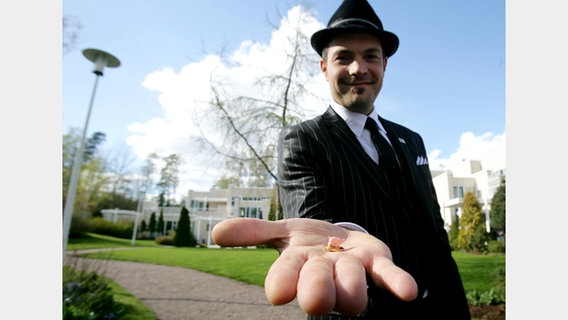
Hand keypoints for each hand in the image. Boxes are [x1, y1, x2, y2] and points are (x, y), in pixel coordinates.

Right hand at [212, 218, 417, 315]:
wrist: (343, 238)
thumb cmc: (309, 240)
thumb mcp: (282, 230)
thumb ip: (253, 232)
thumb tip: (216, 233)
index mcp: (298, 266)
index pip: (285, 278)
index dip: (283, 284)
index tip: (278, 293)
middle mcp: (325, 275)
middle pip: (320, 290)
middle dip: (318, 291)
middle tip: (316, 295)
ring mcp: (353, 271)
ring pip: (353, 290)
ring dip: (351, 286)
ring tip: (345, 265)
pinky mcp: (378, 263)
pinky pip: (388, 277)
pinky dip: (398, 283)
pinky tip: (409, 292)